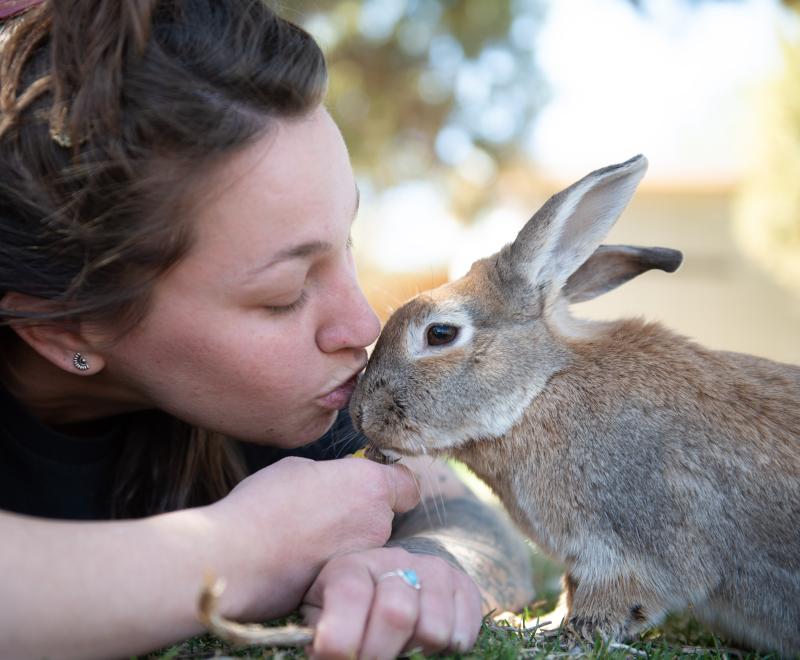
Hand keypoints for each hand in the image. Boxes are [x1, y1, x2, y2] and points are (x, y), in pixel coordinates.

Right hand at [205, 456, 419, 619]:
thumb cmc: (266, 504)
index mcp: (371, 485)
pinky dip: (331, 563)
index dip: (391, 484)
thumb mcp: (299, 468)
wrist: (239, 558)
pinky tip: (303, 560)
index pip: (407, 485)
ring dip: (346, 541)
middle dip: (361, 514)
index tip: (371, 484)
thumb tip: (334, 483)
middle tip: (325, 512)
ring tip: (307, 538)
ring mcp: (366, 558)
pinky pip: (347, 566)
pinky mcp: (348, 585)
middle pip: (384, 515)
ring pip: (366, 543)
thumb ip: (331, 475)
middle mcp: (379, 522)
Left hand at [300, 546, 482, 659]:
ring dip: (418, 653)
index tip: (339, 659)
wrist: (389, 582)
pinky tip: (427, 646)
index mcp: (351, 567)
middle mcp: (393, 560)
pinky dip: (449, 649)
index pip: (350, 594)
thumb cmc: (347, 612)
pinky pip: (465, 630)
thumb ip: (324, 635)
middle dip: (380, 654)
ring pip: (434, 628)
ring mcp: (432, 569)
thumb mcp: (322, 619)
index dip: (342, 639)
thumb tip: (330, 652)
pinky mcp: (462, 584)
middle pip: (397, 613)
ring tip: (401, 652)